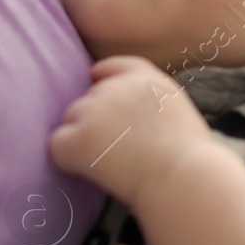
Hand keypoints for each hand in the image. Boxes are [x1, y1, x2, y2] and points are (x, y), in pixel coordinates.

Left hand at [48, 55, 208, 205]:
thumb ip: (148, 98)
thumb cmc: (187, 154)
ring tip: (110, 161)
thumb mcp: (177, 107)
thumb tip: (127, 112)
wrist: (181, 176)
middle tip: (118, 148)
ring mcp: (92, 111)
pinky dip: (67, 159)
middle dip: (96, 120)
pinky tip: (90, 169)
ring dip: (81, 138)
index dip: (103, 83)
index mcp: (143, 77)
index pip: (110, 67)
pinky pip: (57, 145)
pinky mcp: (76, 138)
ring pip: (70, 120)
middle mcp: (114, 88)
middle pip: (88, 98)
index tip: (106, 105)